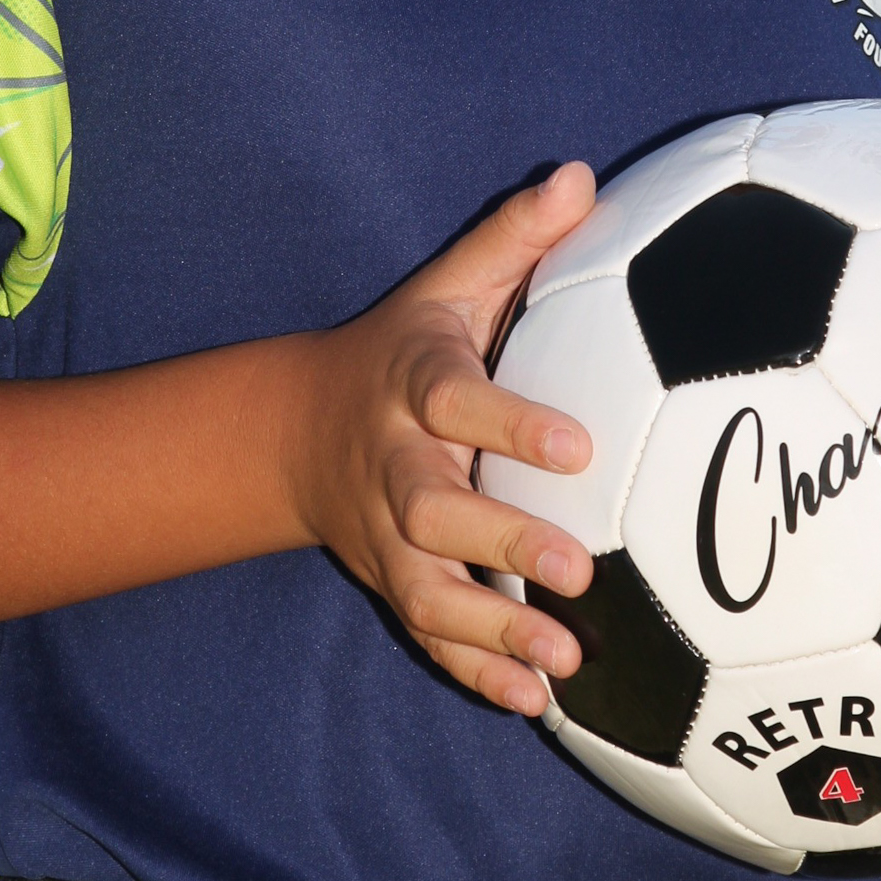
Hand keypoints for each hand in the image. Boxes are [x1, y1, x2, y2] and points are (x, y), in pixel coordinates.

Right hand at [280, 163, 598, 715]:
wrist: (300, 429)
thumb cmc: (409, 346)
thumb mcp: (450, 285)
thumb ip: (516, 237)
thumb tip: (580, 176)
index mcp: (413, 384)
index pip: (455, 398)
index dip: (510, 422)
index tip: (576, 448)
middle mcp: (394, 465)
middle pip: (436, 509)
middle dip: (502, 541)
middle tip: (578, 570)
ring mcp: (386, 536)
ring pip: (430, 592)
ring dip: (494, 630)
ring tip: (566, 662)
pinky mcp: (392, 583)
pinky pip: (429, 639)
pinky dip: (476, 673)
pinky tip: (536, 704)